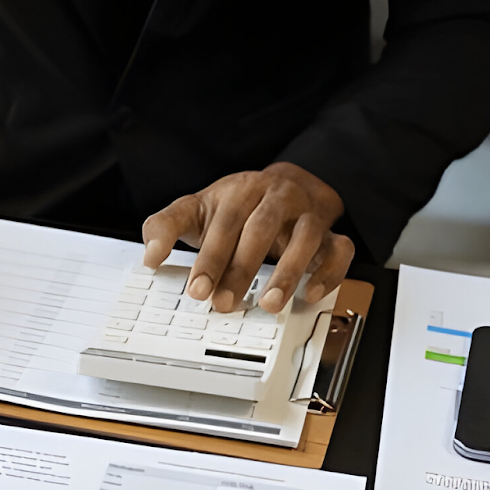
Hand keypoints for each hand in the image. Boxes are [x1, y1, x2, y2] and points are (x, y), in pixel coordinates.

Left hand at [142, 162, 353, 313]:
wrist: (288, 185)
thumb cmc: (237, 206)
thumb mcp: (195, 210)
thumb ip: (165, 228)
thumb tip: (149, 256)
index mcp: (241, 191)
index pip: (225, 224)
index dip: (210, 258)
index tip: (197, 289)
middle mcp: (277, 199)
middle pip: (261, 229)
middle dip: (241, 270)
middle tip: (225, 303)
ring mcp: (307, 215)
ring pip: (305, 238)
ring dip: (287, 272)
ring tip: (269, 303)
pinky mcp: (331, 234)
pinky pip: (339, 250)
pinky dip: (328, 272)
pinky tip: (309, 292)